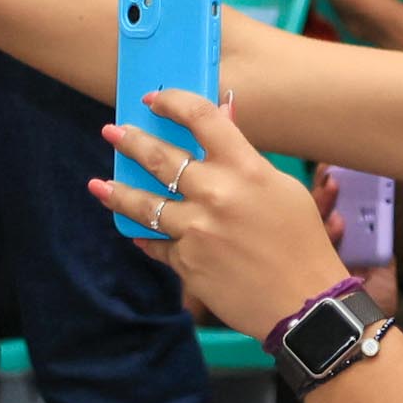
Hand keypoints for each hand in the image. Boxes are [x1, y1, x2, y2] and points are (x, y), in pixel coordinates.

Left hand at [90, 87, 348, 332]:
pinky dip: (149, 237)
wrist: (303, 303)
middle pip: (160, 157)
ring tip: (99, 185)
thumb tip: (223, 115)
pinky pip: (158, 243)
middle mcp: (216, 194)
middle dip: (130, 141)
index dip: (172, 102)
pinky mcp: (186, 262)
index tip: (154, 99)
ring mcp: (196, 230)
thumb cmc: (301, 242)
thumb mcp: (282, 189)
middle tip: (112, 132)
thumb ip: (245, 155)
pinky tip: (138, 233)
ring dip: (116, 192)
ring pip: (144, 204)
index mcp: (246, 169)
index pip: (201, 118)